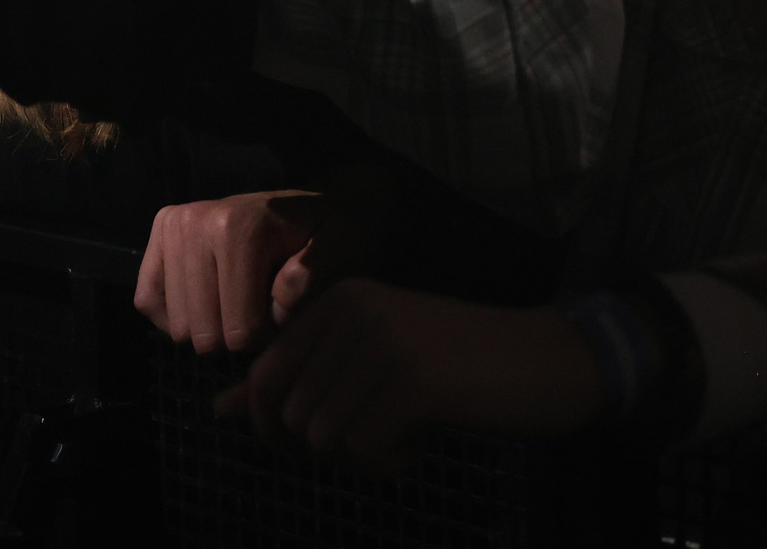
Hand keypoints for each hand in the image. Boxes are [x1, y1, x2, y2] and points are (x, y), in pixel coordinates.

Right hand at [136, 191, 339, 352]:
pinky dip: (174, 317)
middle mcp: (196, 222)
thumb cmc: (323, 234)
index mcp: (240, 228)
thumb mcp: (341, 248)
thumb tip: (281, 298)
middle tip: (260, 316)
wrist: (302, 206)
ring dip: (209, 330)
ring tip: (237, 307)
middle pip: (204, 334)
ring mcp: (173, 227)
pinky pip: (148, 300)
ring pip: (176, 325)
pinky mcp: (157, 236)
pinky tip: (205, 310)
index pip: (241, 330)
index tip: (285, 320)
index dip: (269, 341)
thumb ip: (318, 275)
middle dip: (236, 340)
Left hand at [216, 281, 603, 470]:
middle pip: (292, 416)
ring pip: (323, 437)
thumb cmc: (457, 364)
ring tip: (401, 439)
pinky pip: (364, 450)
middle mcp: (354, 311)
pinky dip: (387, 465)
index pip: (266, 378)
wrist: (547, 358)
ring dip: (359, 458)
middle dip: (326, 448)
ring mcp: (384, 343)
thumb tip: (220, 409)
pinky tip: (418, 449)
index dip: (278, 427)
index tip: (325, 437)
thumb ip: (296, 379)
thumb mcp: (369, 359)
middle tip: (375, 440)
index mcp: (338, 299)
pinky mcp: (416, 382)